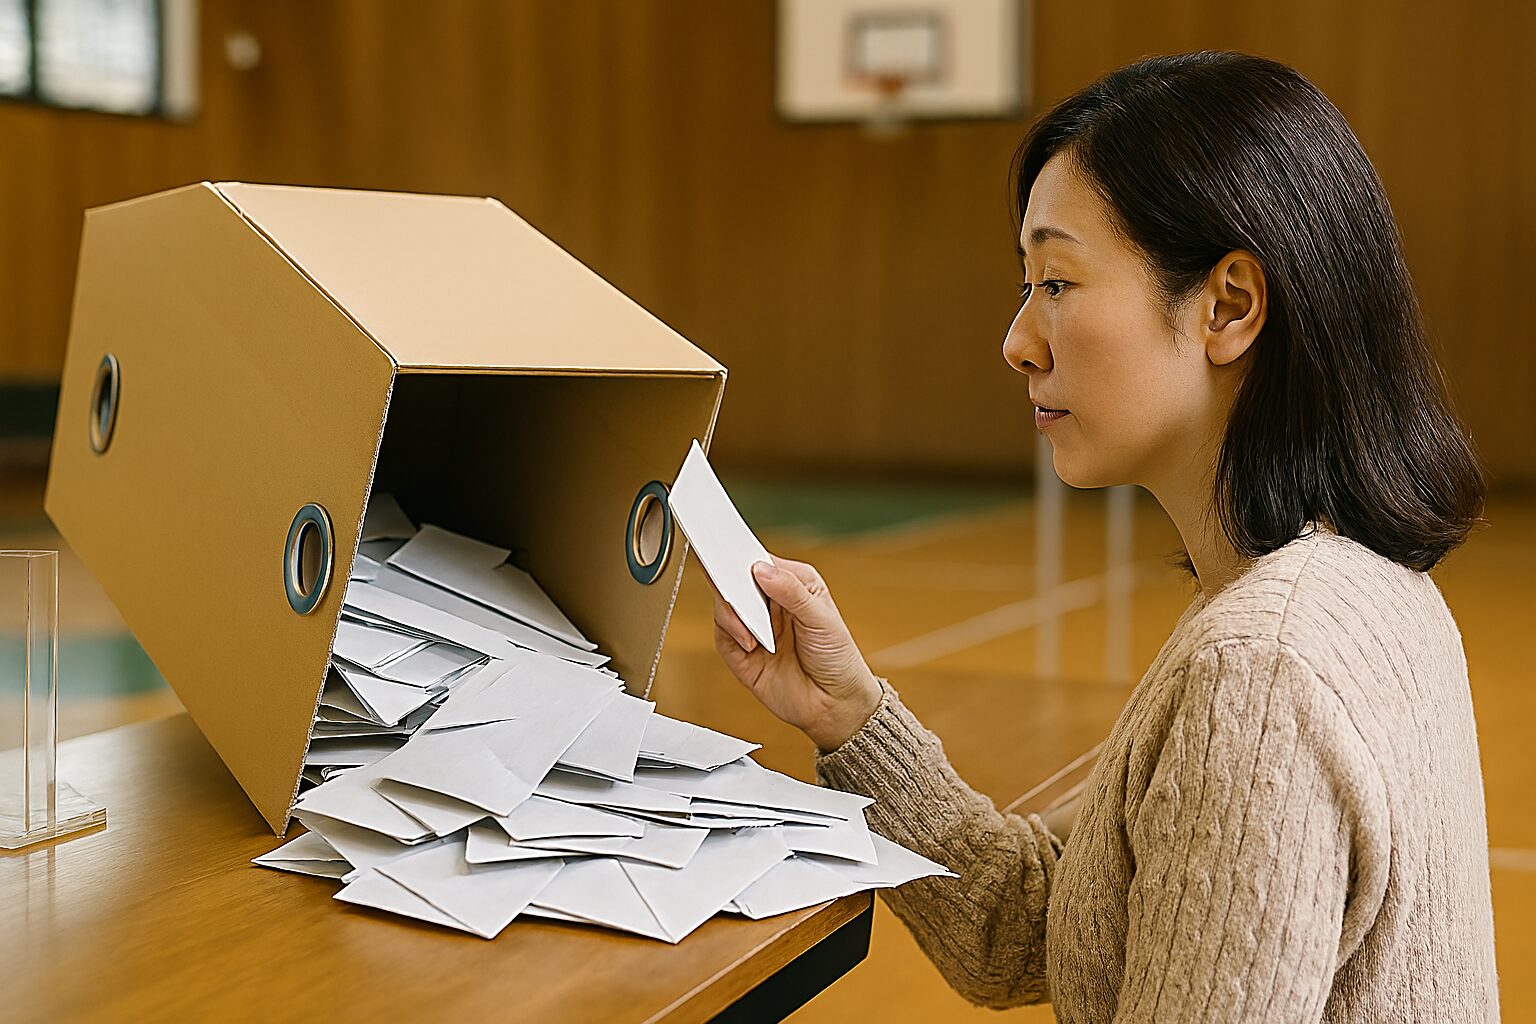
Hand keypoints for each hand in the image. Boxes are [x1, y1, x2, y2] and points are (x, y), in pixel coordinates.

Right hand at [710, 555, 881, 751]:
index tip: (725, 548)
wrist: (835, 704)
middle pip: (735, 580)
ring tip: (752, 626)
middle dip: (730, 580)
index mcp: (791, 583)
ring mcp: (753, 626)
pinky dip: (732, 633)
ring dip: (734, 612)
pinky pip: (722, 634)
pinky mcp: (739, 652)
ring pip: (724, 605)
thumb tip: (760, 569)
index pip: (758, 561)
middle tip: (729, 582)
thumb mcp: (821, 618)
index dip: (741, 554)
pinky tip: (750, 642)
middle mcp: (768, 602)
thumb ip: (791, 591)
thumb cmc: (837, 657)